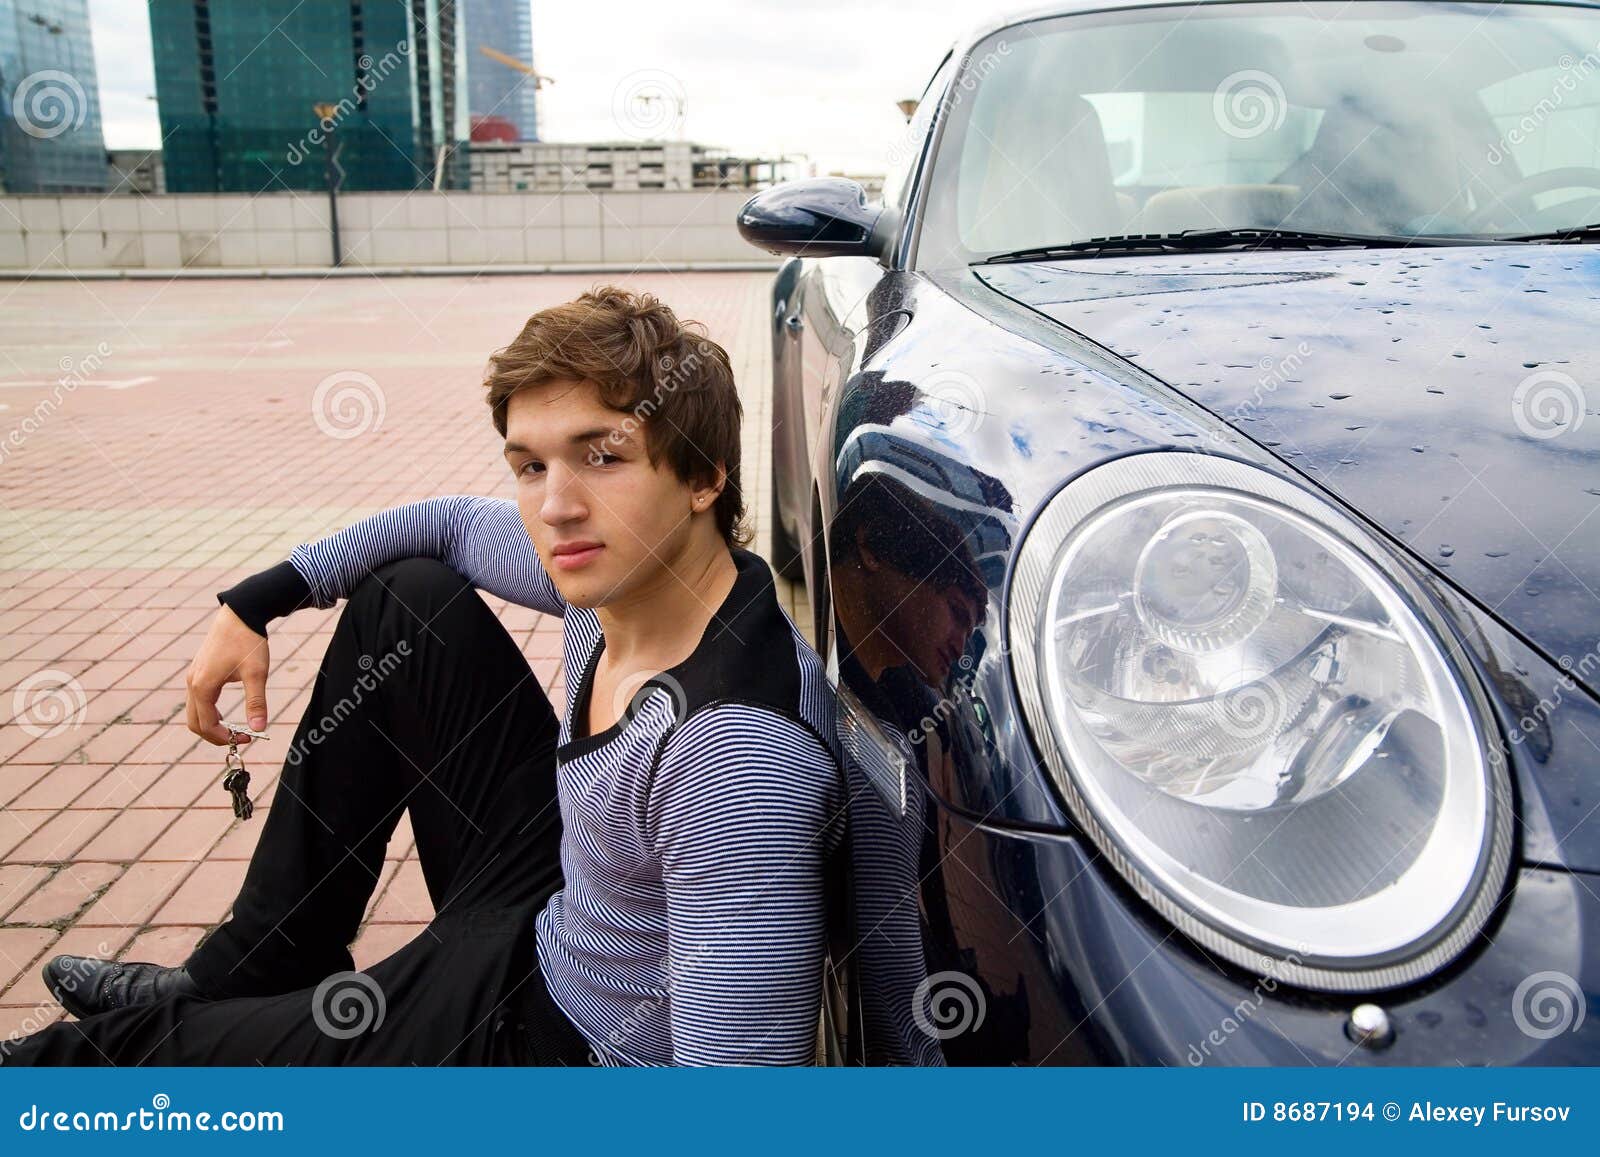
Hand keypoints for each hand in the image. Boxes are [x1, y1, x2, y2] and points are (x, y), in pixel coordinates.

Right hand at [186, 603, 270, 745]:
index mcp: (202, 686)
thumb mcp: (256, 673)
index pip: (206, 725)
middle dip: (214, 735)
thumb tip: (259, 729)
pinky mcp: (198, 671)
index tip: (247, 739)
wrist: (240, 613)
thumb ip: (256, 702)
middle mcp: (192, 683)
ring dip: (211, 724)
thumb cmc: (248, 642)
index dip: (225, 737)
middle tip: (238, 738)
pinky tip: (226, 713)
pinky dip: (208, 712)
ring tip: (234, 728)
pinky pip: (197, 700)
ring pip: (194, 712)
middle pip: (194, 722)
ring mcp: (193, 676)